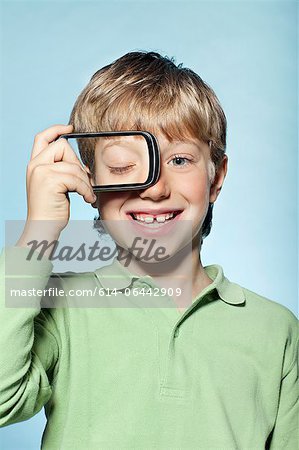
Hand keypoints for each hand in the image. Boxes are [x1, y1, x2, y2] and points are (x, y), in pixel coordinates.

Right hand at [17, 124, 96, 246]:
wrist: (43, 227)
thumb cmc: (51, 210)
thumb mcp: (54, 185)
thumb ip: (61, 170)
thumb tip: (80, 164)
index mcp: (34, 164)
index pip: (43, 138)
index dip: (56, 129)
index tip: (70, 127)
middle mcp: (35, 165)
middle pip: (62, 146)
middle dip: (77, 164)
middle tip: (82, 182)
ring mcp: (41, 172)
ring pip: (73, 165)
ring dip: (84, 182)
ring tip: (86, 194)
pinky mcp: (49, 180)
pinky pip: (76, 178)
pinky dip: (85, 190)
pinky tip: (86, 199)